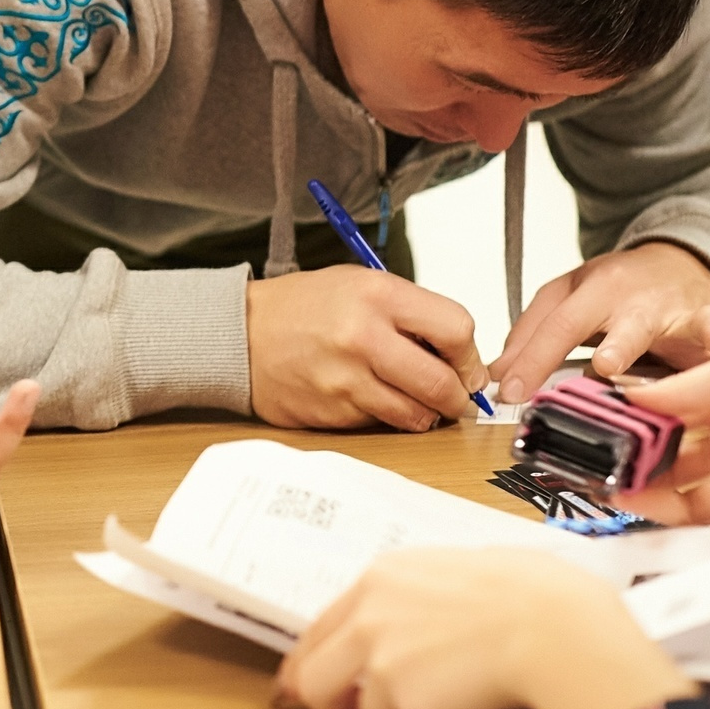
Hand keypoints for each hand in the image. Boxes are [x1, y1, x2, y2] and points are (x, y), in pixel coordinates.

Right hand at [246, 268, 488, 431]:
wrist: (240, 334)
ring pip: (416, 414)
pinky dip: (386, 416)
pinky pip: (381, 423)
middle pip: (443, 383)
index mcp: (376, 295)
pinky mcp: (332, 410)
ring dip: (426, 413)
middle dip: (458, 397)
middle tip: (456, 396)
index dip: (469, 354)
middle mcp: (363, 336)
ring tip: (413, 397)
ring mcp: (346, 378)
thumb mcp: (359, 285)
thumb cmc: (302, 307)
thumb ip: (410, 313)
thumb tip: (461, 357)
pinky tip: (370, 397)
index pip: (456, 328)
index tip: (466, 364)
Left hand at [279, 548, 691, 708]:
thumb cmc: (534, 593)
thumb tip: (430, 614)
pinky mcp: (409, 707)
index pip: (320, 627)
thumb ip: (426, 594)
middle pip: (313, 681)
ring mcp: (383, 665)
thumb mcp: (465, 566)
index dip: (310, 662)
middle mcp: (370, 619)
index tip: (303, 683)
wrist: (554, 626)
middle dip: (337, 706)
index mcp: (381, 578)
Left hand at [490, 241, 709, 404]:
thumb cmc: (620, 287)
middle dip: (605, 347)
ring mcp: (671, 311)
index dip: (532, 361)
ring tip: (616, 363)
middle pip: (612, 324)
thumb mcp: (569, 298)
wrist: (681, 263)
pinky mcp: (708, 321)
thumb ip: (533, 333)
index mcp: (593, 293)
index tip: (510, 392)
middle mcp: (632, 302)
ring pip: (659, 328)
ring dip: (638, 345)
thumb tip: (500, 373)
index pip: (558, 328)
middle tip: (594, 367)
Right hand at [621, 341, 709, 525]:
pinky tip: (653, 513)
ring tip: (620, 491)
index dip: (635, 419)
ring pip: (680, 495)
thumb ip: (689, 383)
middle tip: (606, 462)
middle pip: (668, 459)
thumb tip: (633, 392)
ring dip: (644, 494)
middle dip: (633, 461)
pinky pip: (705, 528)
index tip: (606, 422)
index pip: (667, 415)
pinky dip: (674, 524)